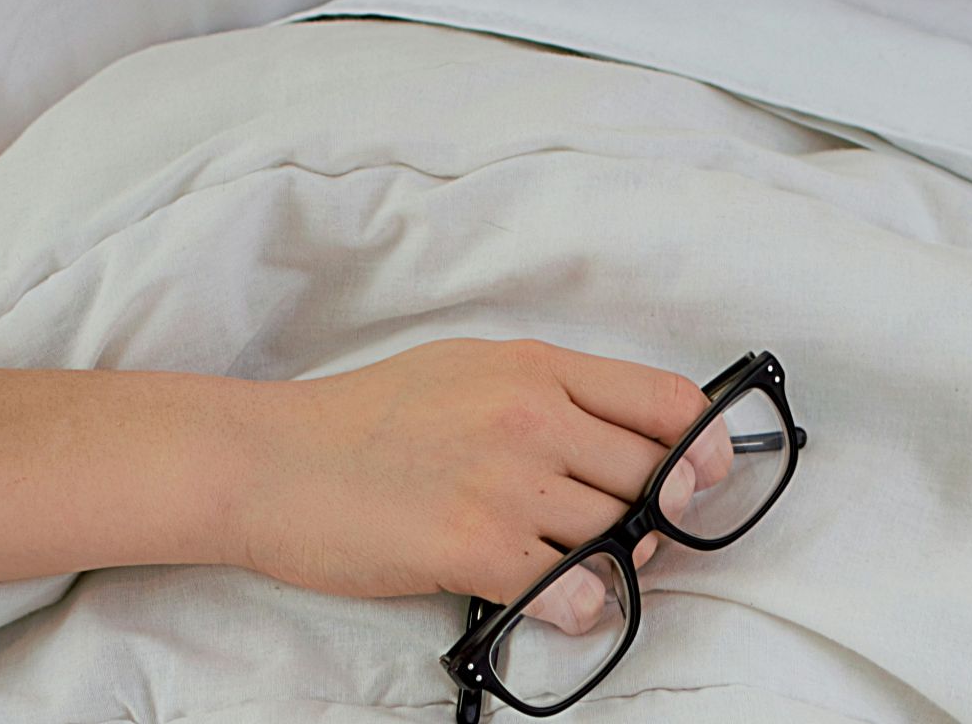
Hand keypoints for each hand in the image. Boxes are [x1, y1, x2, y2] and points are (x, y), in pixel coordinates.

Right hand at [231, 337, 729, 633]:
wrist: (267, 460)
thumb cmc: (363, 419)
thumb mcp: (466, 369)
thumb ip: (548, 394)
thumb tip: (625, 438)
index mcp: (534, 367)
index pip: (666, 400)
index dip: (704, 447)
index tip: (705, 476)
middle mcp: (530, 415)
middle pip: (654, 476)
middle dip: (658, 516)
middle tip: (632, 536)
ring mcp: (504, 481)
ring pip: (619, 534)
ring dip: (617, 564)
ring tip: (580, 569)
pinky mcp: (472, 545)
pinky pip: (572, 588)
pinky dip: (579, 605)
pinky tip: (554, 600)